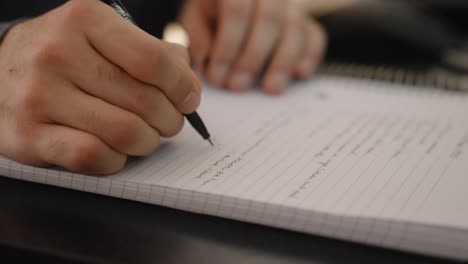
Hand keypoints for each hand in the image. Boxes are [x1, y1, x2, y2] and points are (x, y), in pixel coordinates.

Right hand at [0, 0, 200, 173]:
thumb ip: (154, 54)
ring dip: (147, 142)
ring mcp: (39, 95)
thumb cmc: (67, 56)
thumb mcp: (106, 37)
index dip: (182, 87)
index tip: (188, 100)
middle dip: (169, 120)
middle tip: (168, 122)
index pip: (153, 60)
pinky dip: (116, 160)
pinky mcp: (28, 134)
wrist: (1, 71)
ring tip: (145, 136)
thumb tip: (189, 86)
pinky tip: (115, 151)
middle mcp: (57, 52)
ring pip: (125, 132)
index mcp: (85, 19)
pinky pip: (93, 156)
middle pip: (144, 101)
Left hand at [179, 0, 325, 93]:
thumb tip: (211, 64)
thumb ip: (201, 40)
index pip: (236, 9)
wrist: (232, 7)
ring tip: (269, 88)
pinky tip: (300, 74)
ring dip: (282, 62)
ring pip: (295, 27)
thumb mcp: (196, 22)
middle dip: (252, 57)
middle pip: (269, 18)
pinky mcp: (306, 22)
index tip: (217, 75)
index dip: (227, 45)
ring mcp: (290, 5)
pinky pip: (315, 35)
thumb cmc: (213, 15)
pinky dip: (310, 55)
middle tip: (238, 85)